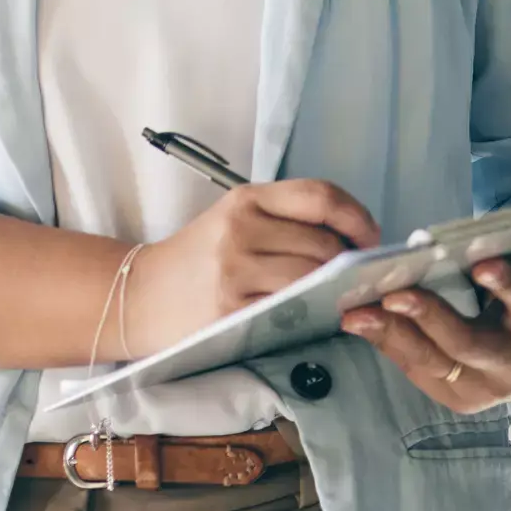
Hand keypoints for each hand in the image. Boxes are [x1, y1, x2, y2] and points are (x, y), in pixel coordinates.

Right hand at [126, 179, 379, 357]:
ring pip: (314, 278)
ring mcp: (236, 269)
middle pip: (325, 243)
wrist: (140, 295)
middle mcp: (241, 228)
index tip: (370, 238)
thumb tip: (351, 240)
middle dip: (349, 264)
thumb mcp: (233, 221)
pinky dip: (313, 313)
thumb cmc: (195, 260)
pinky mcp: (233, 308)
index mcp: (245, 199)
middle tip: (353, 279)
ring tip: (335, 297)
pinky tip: (312, 315)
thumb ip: (284, 222)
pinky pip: (292, 309)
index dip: (357, 217)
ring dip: (335, 292)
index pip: (319, 196)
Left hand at [340, 245, 510, 409]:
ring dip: (393, 335)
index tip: (482, 264)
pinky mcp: (460, 397)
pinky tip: (359, 322)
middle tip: (393, 293)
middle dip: (430, 318)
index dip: (509, 286)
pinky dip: (388, 344)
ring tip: (355, 313)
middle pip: (470, 343)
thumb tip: (492, 225)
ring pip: (435, 363)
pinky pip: (418, 370)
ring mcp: (488, 386)